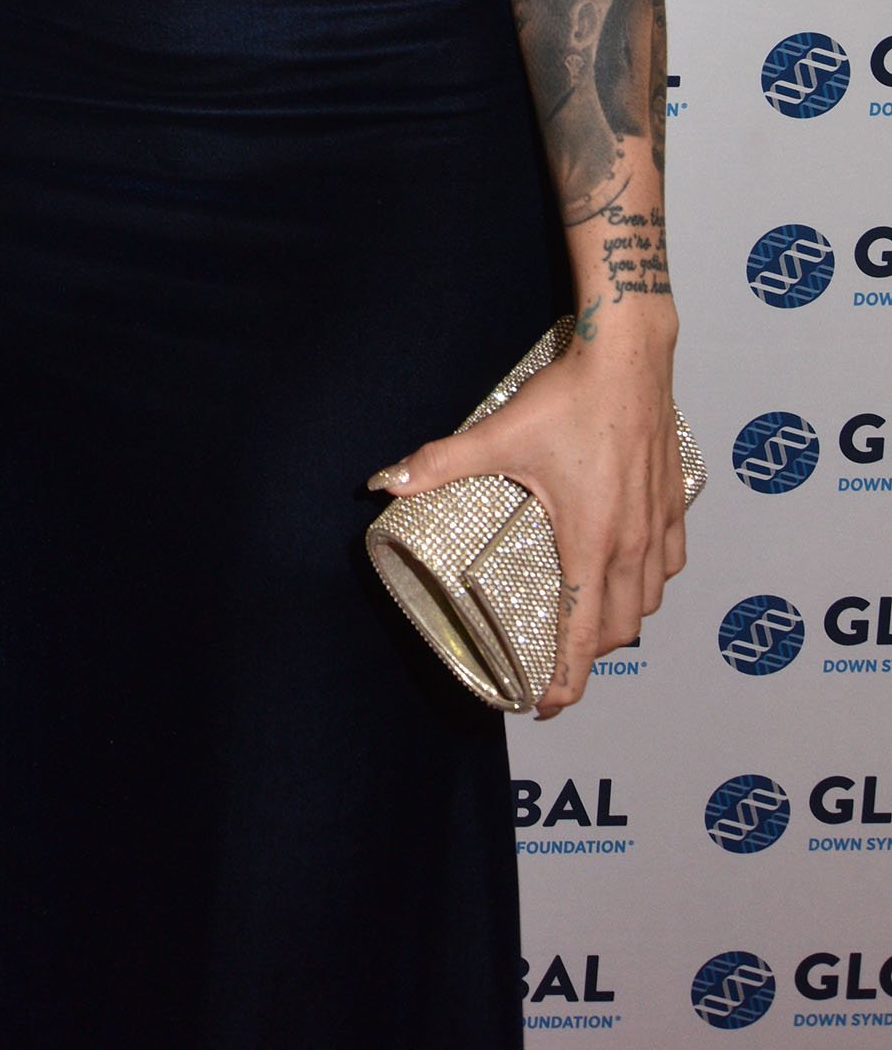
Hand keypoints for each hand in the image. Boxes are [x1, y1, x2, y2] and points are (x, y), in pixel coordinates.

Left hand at [368, 310, 685, 715]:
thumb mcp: (499, 434)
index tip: (545, 705)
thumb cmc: (570, 397)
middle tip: (556, 661)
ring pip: (650, 600)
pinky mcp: (675, 502)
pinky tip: (634, 572)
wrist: (631, 357)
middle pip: (620, 629)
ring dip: (623, 620)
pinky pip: (671, 564)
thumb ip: (440, 462)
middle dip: (590, 655)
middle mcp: (633, 545)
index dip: (567, 682)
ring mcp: (659, 525)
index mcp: (591, 542)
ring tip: (589, 620)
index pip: (585, 637)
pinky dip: (652, 583)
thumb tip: (387, 480)